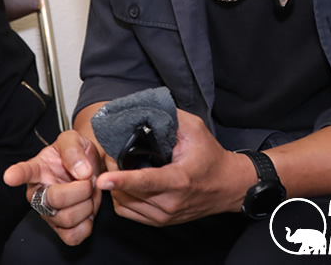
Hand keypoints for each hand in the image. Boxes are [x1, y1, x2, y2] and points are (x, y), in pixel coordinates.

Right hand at [3, 130, 104, 245]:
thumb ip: (74, 150)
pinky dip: (87, 223)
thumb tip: (80, 171)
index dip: (17, 175)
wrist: (92, 172)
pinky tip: (85, 210)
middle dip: (81, 189)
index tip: (9, 176)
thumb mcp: (75, 140)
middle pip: (54, 199)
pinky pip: (74, 235)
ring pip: (67, 218)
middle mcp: (38, 194)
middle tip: (87, 180)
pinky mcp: (61, 231)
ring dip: (87, 205)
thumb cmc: (77, 156)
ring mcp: (48, 214)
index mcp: (37, 169)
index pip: (24, 171)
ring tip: (86, 193)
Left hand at [95, 110, 251, 226]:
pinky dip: (120, 197)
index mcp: (179, 180)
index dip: (122, 179)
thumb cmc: (211, 157)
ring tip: (118, 167)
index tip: (102, 179)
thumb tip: (142, 109)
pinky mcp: (160, 222)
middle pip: (127, 191)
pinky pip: (127, 212)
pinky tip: (124, 183)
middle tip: (112, 154)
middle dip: (113, 172)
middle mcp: (170, 202)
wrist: (228, 186)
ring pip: (123, 203)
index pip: (146, 181)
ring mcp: (165, 216)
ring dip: (114, 186)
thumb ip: (168, 117)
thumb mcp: (194, 129)